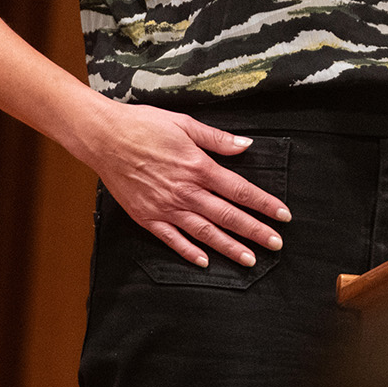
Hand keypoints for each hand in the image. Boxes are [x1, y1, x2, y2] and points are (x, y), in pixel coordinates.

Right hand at [81, 102, 291, 267]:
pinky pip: (171, 239)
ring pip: (204, 232)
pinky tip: (205, 262)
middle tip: (276, 244)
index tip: (283, 215)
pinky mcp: (146, 217)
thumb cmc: (144, 125)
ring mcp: (165, 207)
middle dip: (255, 231)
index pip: (240, 190)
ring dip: (229, 247)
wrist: (104, 137)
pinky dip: (189, 252)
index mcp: (199, 167)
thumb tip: (246, 146)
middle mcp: (185, 191)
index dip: (264, 204)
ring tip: (250, 260)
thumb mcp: (185, 124)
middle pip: (228, 216)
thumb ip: (217, 139)